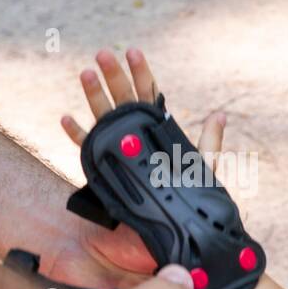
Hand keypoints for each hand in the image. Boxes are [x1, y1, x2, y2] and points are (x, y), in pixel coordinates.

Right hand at [51, 47, 227, 288]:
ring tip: (86, 72)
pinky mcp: (103, 170)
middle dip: (114, 75)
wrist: (173, 236)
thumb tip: (219, 115)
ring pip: (103, 117)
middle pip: (123, 99)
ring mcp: (117, 150)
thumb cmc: (189, 200)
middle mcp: (135, 136)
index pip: (150, 95)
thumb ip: (208, 143)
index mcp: (157, 130)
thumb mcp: (203, 169)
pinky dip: (77, 134)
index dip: (142, 73)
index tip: (133, 52)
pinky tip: (68, 118)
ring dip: (93, 95)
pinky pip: (87, 149)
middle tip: (104, 54)